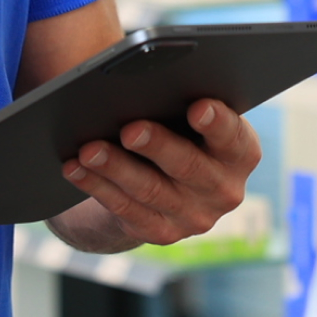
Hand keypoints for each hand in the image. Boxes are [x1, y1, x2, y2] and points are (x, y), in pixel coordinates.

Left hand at [50, 99, 259, 252]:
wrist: (168, 181)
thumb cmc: (181, 129)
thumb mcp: (191, 116)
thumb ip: (183, 101)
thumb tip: (149, 83)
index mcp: (241, 153)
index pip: (233, 137)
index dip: (217, 123)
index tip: (197, 106)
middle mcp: (225, 189)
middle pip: (188, 166)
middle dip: (156, 145)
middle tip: (130, 129)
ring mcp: (195, 217)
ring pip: (150, 190)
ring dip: (116, 168)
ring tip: (89, 149)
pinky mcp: (162, 232)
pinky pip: (126, 209)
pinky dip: (97, 186)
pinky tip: (75, 169)